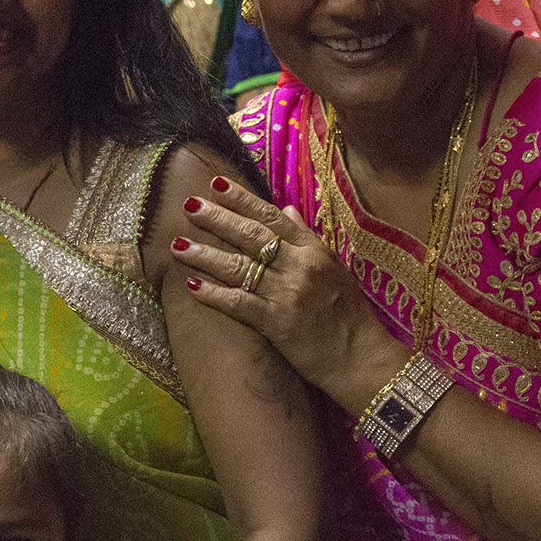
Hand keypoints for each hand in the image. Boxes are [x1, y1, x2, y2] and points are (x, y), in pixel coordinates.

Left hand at [169, 176, 401, 407]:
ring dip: (205, 255)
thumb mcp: (333, 267)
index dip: (241, 200)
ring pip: (238, 267)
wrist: (361, 356)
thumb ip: (305, 238)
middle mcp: (299, 266)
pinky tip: (192, 285)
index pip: (271, 217)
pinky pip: (239, 303)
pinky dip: (214, 294)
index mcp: (313, 250)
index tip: (216, 184)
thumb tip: (285, 210)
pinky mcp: (278, 323)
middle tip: (189, 204)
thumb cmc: (348, 313)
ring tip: (178, 245)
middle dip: (216, 218)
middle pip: (250, 235)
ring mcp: (287, 293)